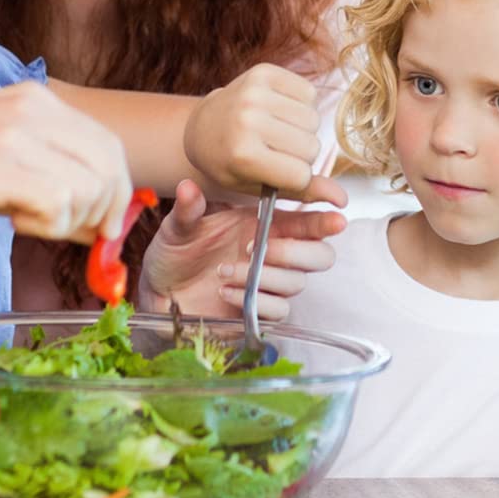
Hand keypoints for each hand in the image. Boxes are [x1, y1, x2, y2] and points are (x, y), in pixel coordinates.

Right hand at [0, 81, 133, 244]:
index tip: (103, 228)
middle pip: (110, 167)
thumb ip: (45, 169)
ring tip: (24, 221)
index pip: (108, 145)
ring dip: (68, 222)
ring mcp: (15, 136)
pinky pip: (57, 203)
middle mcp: (32, 108)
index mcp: (35, 99)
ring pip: (89, 188)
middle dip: (105, 213)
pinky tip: (11, 221)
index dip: (117, 192)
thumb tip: (97, 217)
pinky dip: (46, 227)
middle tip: (78, 239)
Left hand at [139, 179, 344, 320]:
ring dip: (265, 275)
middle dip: (297, 252)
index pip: (308, 221)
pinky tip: (226, 290)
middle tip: (260, 248)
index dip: (327, 219)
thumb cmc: (175, 253)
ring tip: (225, 270)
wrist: (160, 292)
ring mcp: (270, 283)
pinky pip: (279, 309)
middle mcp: (275, 253)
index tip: (338, 216)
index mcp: (265, 224)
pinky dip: (256, 299)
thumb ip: (188, 208)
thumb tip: (188, 186)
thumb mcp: (178, 226)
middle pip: (320, 255)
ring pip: (298, 283)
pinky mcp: (261, 311)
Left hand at [183, 64, 346, 204]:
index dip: (296, 177)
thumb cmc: (232, 164)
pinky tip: (281, 111)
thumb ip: (303, 192)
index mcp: (243, 154)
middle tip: (275, 151)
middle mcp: (248, 120)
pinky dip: (302, 105)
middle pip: (311, 146)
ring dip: (302, 129)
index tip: (276, 172)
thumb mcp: (259, 187)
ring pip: (313, 119)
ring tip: (278, 131)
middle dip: (300, 154)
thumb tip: (343, 199)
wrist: (202, 127)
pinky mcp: (263, 72)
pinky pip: (309, 93)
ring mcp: (254, 92)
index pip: (301, 174)